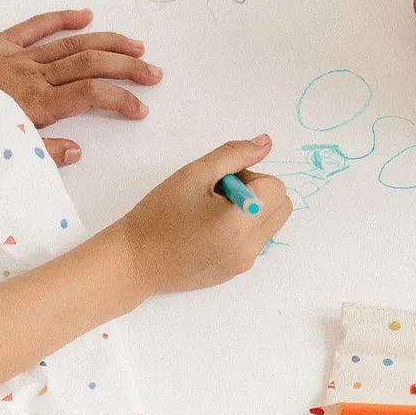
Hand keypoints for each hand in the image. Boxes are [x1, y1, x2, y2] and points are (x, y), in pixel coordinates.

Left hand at [0, 9, 161, 166]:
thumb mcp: (3, 152)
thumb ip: (42, 152)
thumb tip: (77, 150)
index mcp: (35, 105)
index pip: (91, 96)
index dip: (120, 99)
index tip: (141, 108)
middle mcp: (32, 76)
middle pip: (90, 65)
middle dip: (125, 68)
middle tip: (153, 72)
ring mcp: (16, 56)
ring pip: (71, 45)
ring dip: (106, 43)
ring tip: (135, 45)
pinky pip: (34, 27)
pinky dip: (60, 19)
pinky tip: (84, 15)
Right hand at [114, 135, 290, 296]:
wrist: (134, 261)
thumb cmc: (159, 216)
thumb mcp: (195, 174)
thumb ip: (234, 155)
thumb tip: (266, 143)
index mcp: (241, 222)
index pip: (275, 187)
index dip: (250, 177)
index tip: (220, 182)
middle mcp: (250, 247)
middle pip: (281, 206)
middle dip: (258, 193)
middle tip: (219, 195)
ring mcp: (244, 263)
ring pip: (269, 224)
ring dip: (250, 211)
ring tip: (211, 213)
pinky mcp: (236, 272)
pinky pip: (254, 242)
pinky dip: (240, 229)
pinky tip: (207, 231)